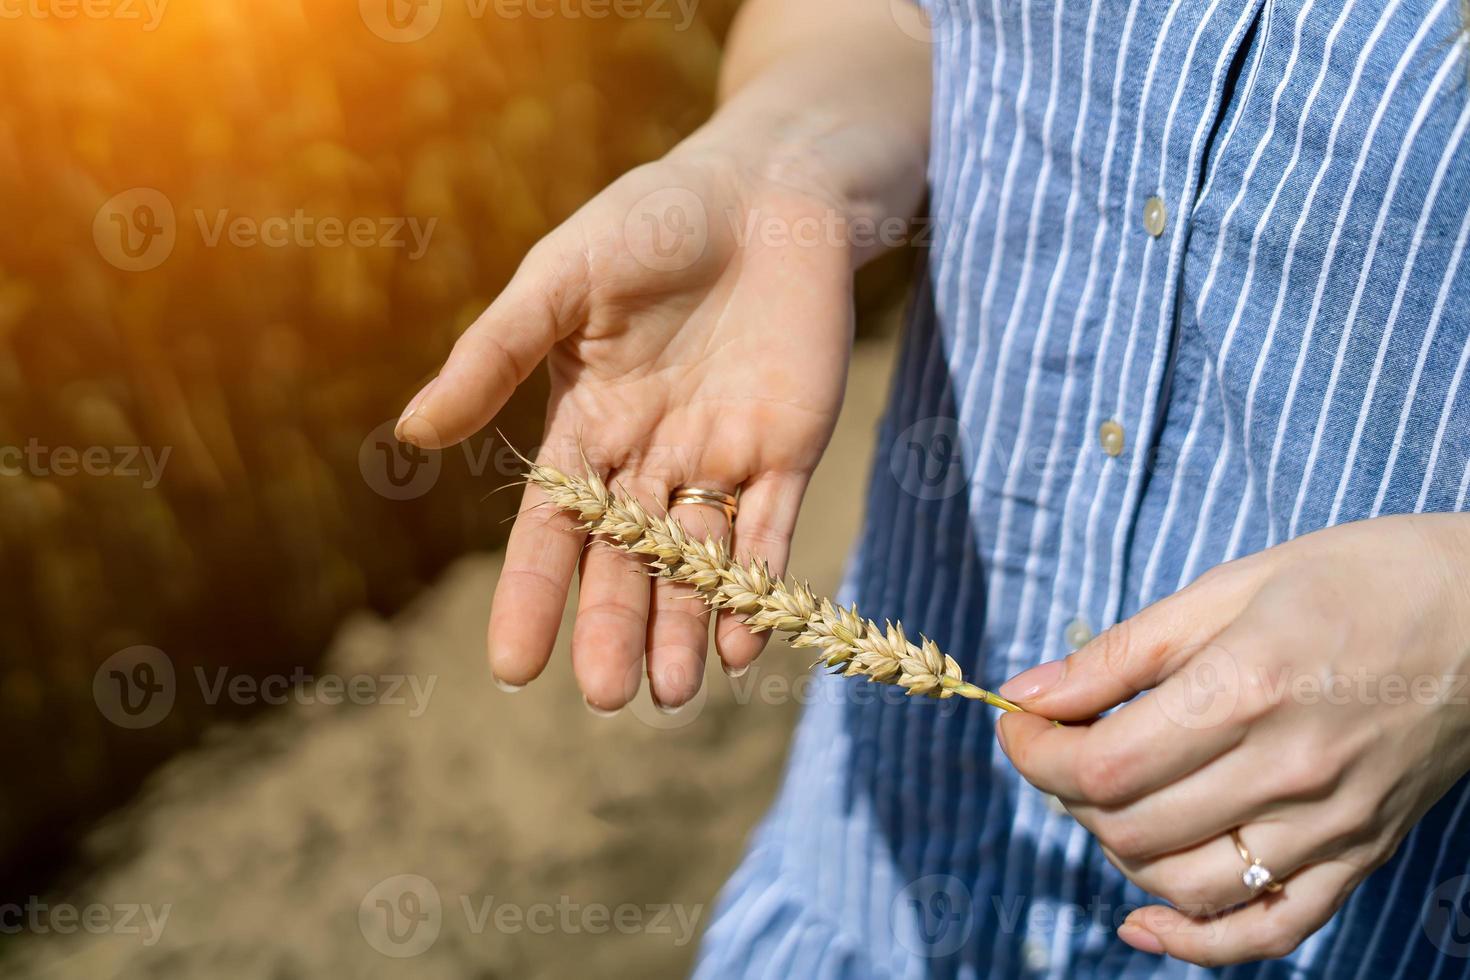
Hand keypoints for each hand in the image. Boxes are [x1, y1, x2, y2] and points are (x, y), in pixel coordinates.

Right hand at [394, 144, 857, 712]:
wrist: (770, 189)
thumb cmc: (655, 220)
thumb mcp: (560, 281)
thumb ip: (495, 356)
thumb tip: (413, 434)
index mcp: (586, 424)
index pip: (553, 526)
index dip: (534, 593)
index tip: (514, 668)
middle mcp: (650, 457)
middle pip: (627, 560)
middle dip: (617, 626)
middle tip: (609, 698)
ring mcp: (720, 458)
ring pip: (698, 561)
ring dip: (686, 627)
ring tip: (672, 695)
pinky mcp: (787, 451)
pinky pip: (769, 531)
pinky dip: (757, 586)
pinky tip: (741, 645)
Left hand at [996, 513, 1469, 964]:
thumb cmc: (1359, 579)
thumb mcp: (1232, 587)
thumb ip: (1124, 652)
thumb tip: (1030, 692)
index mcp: (1247, 690)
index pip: (1101, 766)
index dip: (1032, 753)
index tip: (1016, 722)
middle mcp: (1288, 772)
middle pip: (1129, 828)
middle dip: (1064, 793)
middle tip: (1061, 747)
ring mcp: (1330, 827)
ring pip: (1183, 886)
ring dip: (1115, 849)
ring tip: (1108, 798)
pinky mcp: (1361, 857)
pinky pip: (1270, 930)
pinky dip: (1195, 942)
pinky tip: (1142, 921)